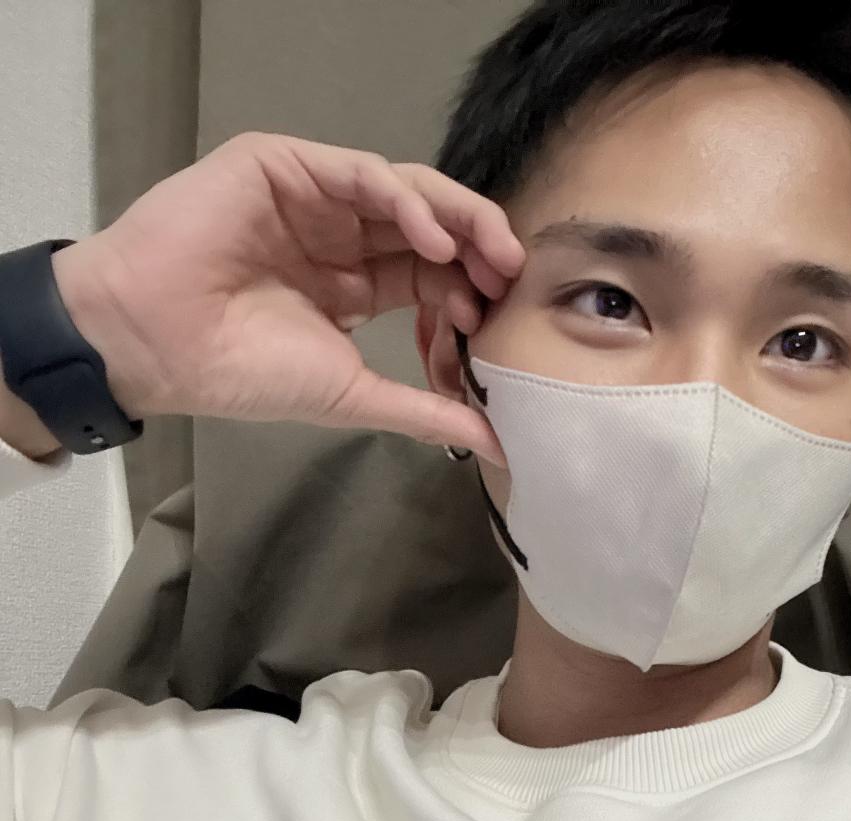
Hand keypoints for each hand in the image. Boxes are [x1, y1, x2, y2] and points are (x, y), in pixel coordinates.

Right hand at [51, 131, 522, 464]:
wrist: (158, 345)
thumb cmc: (244, 372)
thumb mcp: (354, 394)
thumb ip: (426, 411)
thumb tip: (496, 445)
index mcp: (356, 283)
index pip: (431, 275)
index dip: (468, 295)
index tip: (493, 328)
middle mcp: (341, 235)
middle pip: (430, 228)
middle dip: (480, 250)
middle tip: (513, 280)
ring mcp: (314, 198)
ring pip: (405, 191)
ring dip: (456, 219)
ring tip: (490, 257)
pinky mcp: (284, 166)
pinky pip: (361, 172)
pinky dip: (405, 201)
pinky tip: (433, 240)